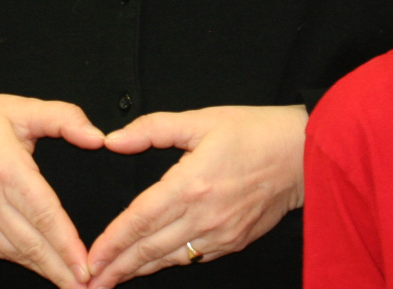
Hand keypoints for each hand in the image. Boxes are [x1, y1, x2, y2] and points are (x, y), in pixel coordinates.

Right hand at [0, 92, 105, 288]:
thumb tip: (96, 137)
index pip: (43, 214)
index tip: (86, 265)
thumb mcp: (23, 107)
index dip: (66, 243)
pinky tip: (41, 267)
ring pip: (15, 252)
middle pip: (31, 242)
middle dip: (60, 269)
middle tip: (86, 288)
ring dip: (43, 270)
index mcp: (5, 168)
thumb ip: (64, 118)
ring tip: (69, 283)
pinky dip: (21, 261)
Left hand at [85, 104, 307, 287]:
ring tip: (113, 279)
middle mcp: (204, 215)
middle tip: (89, 281)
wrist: (303, 155)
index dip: (112, 242)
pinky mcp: (234, 242)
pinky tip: (153, 265)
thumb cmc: (255, 133)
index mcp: (191, 184)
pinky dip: (169, 263)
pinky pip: (193, 258)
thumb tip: (114, 140)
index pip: (140, 220)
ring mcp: (221, 234)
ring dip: (138, 271)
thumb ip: (153, 129)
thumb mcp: (201, 120)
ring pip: (170, 259)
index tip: (90, 257)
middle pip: (150, 249)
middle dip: (116, 267)